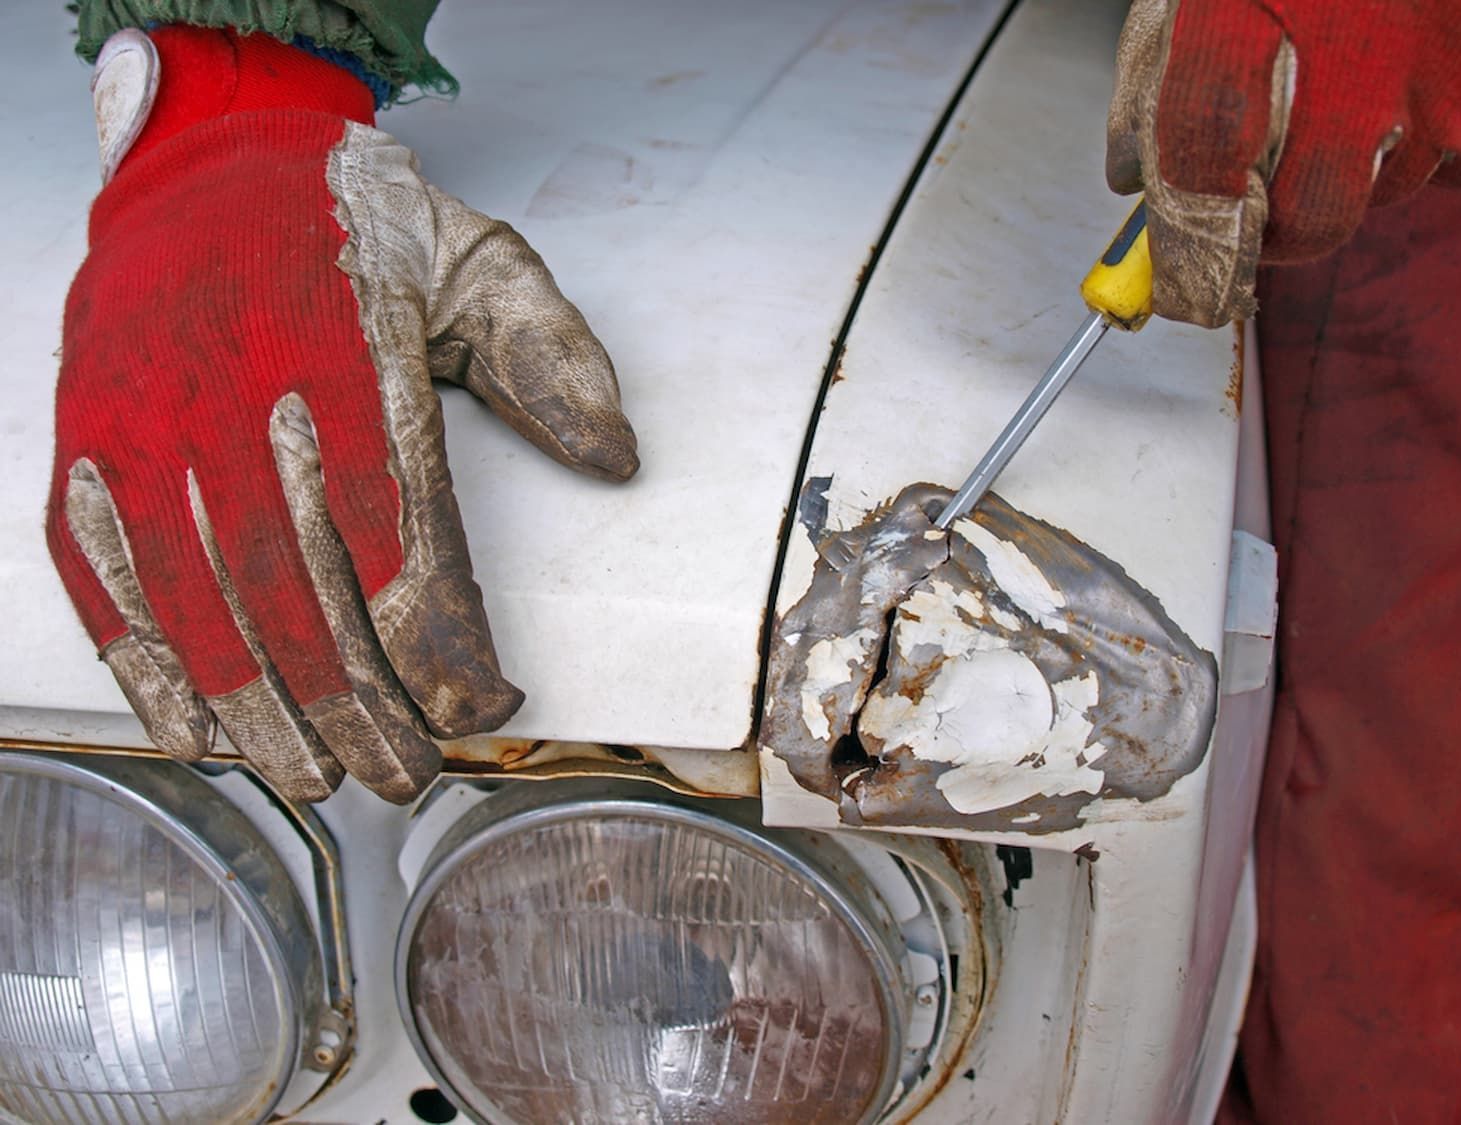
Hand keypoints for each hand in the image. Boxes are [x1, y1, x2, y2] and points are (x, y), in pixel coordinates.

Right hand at [47, 27, 637, 802]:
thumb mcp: (481, 257)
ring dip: (270, 719)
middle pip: (308, 601)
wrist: (206, 157)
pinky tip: (203, 739)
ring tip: (324, 781)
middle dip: (366, 713)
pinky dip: (153, 677)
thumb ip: (553, 355)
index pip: (404, 541)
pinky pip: (110, 585)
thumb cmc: (353, 219)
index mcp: (349, 352)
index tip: (490, 707)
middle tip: (410, 776)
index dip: (446, 649)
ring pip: (208, 612)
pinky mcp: (88, 446)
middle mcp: (238, 396)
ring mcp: (148, 426)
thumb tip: (615, 460)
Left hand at [1107, 0, 1460, 326]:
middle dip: (1278, 236)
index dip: (1185, 239)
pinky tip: (1411, 80)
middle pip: (1312, 219)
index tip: (1170, 274)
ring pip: (1385, 190)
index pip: (1204, 163)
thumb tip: (1133, 178)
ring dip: (1354, 169)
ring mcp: (1446, 72)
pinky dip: (1429, 141)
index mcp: (1252, 9)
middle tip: (1259, 216)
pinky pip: (1459, 163)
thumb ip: (1155, 77)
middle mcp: (1361, 49)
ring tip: (1352, 87)